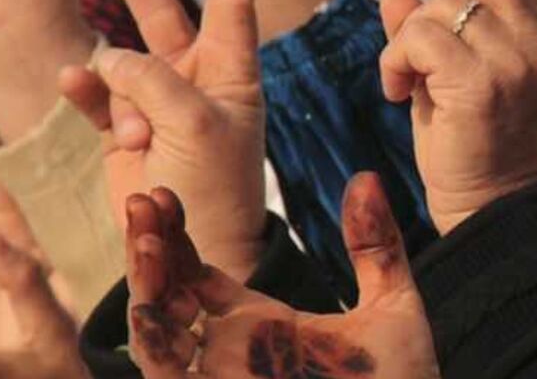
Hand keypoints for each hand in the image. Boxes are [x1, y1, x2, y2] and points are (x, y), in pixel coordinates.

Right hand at [60, 0, 265, 281]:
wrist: (187, 253)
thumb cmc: (213, 189)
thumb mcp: (196, 126)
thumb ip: (153, 80)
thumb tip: (107, 58)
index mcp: (231, 71)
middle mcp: (193, 79)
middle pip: (163, 11)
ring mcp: (153, 103)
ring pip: (121, 55)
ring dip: (111, 61)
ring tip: (131, 122)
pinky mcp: (120, 130)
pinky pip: (95, 94)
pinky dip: (84, 87)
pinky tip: (71, 80)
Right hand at [124, 174, 439, 378]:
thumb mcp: (392, 310)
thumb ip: (375, 246)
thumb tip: (366, 176)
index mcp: (259, 323)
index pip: (197, 272)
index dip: (175, 234)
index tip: (163, 193)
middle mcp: (230, 352)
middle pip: (167, 292)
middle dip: (149, 246)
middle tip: (144, 199)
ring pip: (156, 332)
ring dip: (144, 285)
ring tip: (148, 239)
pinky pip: (164, 375)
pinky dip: (152, 339)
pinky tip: (155, 300)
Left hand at [378, 0, 536, 234]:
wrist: (491, 208)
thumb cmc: (467, 144)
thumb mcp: (446, 78)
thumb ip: (429, 32)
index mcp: (533, 34)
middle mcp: (531, 38)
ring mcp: (512, 57)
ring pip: (431, 6)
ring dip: (402, 44)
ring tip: (406, 88)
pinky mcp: (481, 79)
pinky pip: (415, 38)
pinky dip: (393, 64)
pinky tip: (399, 96)